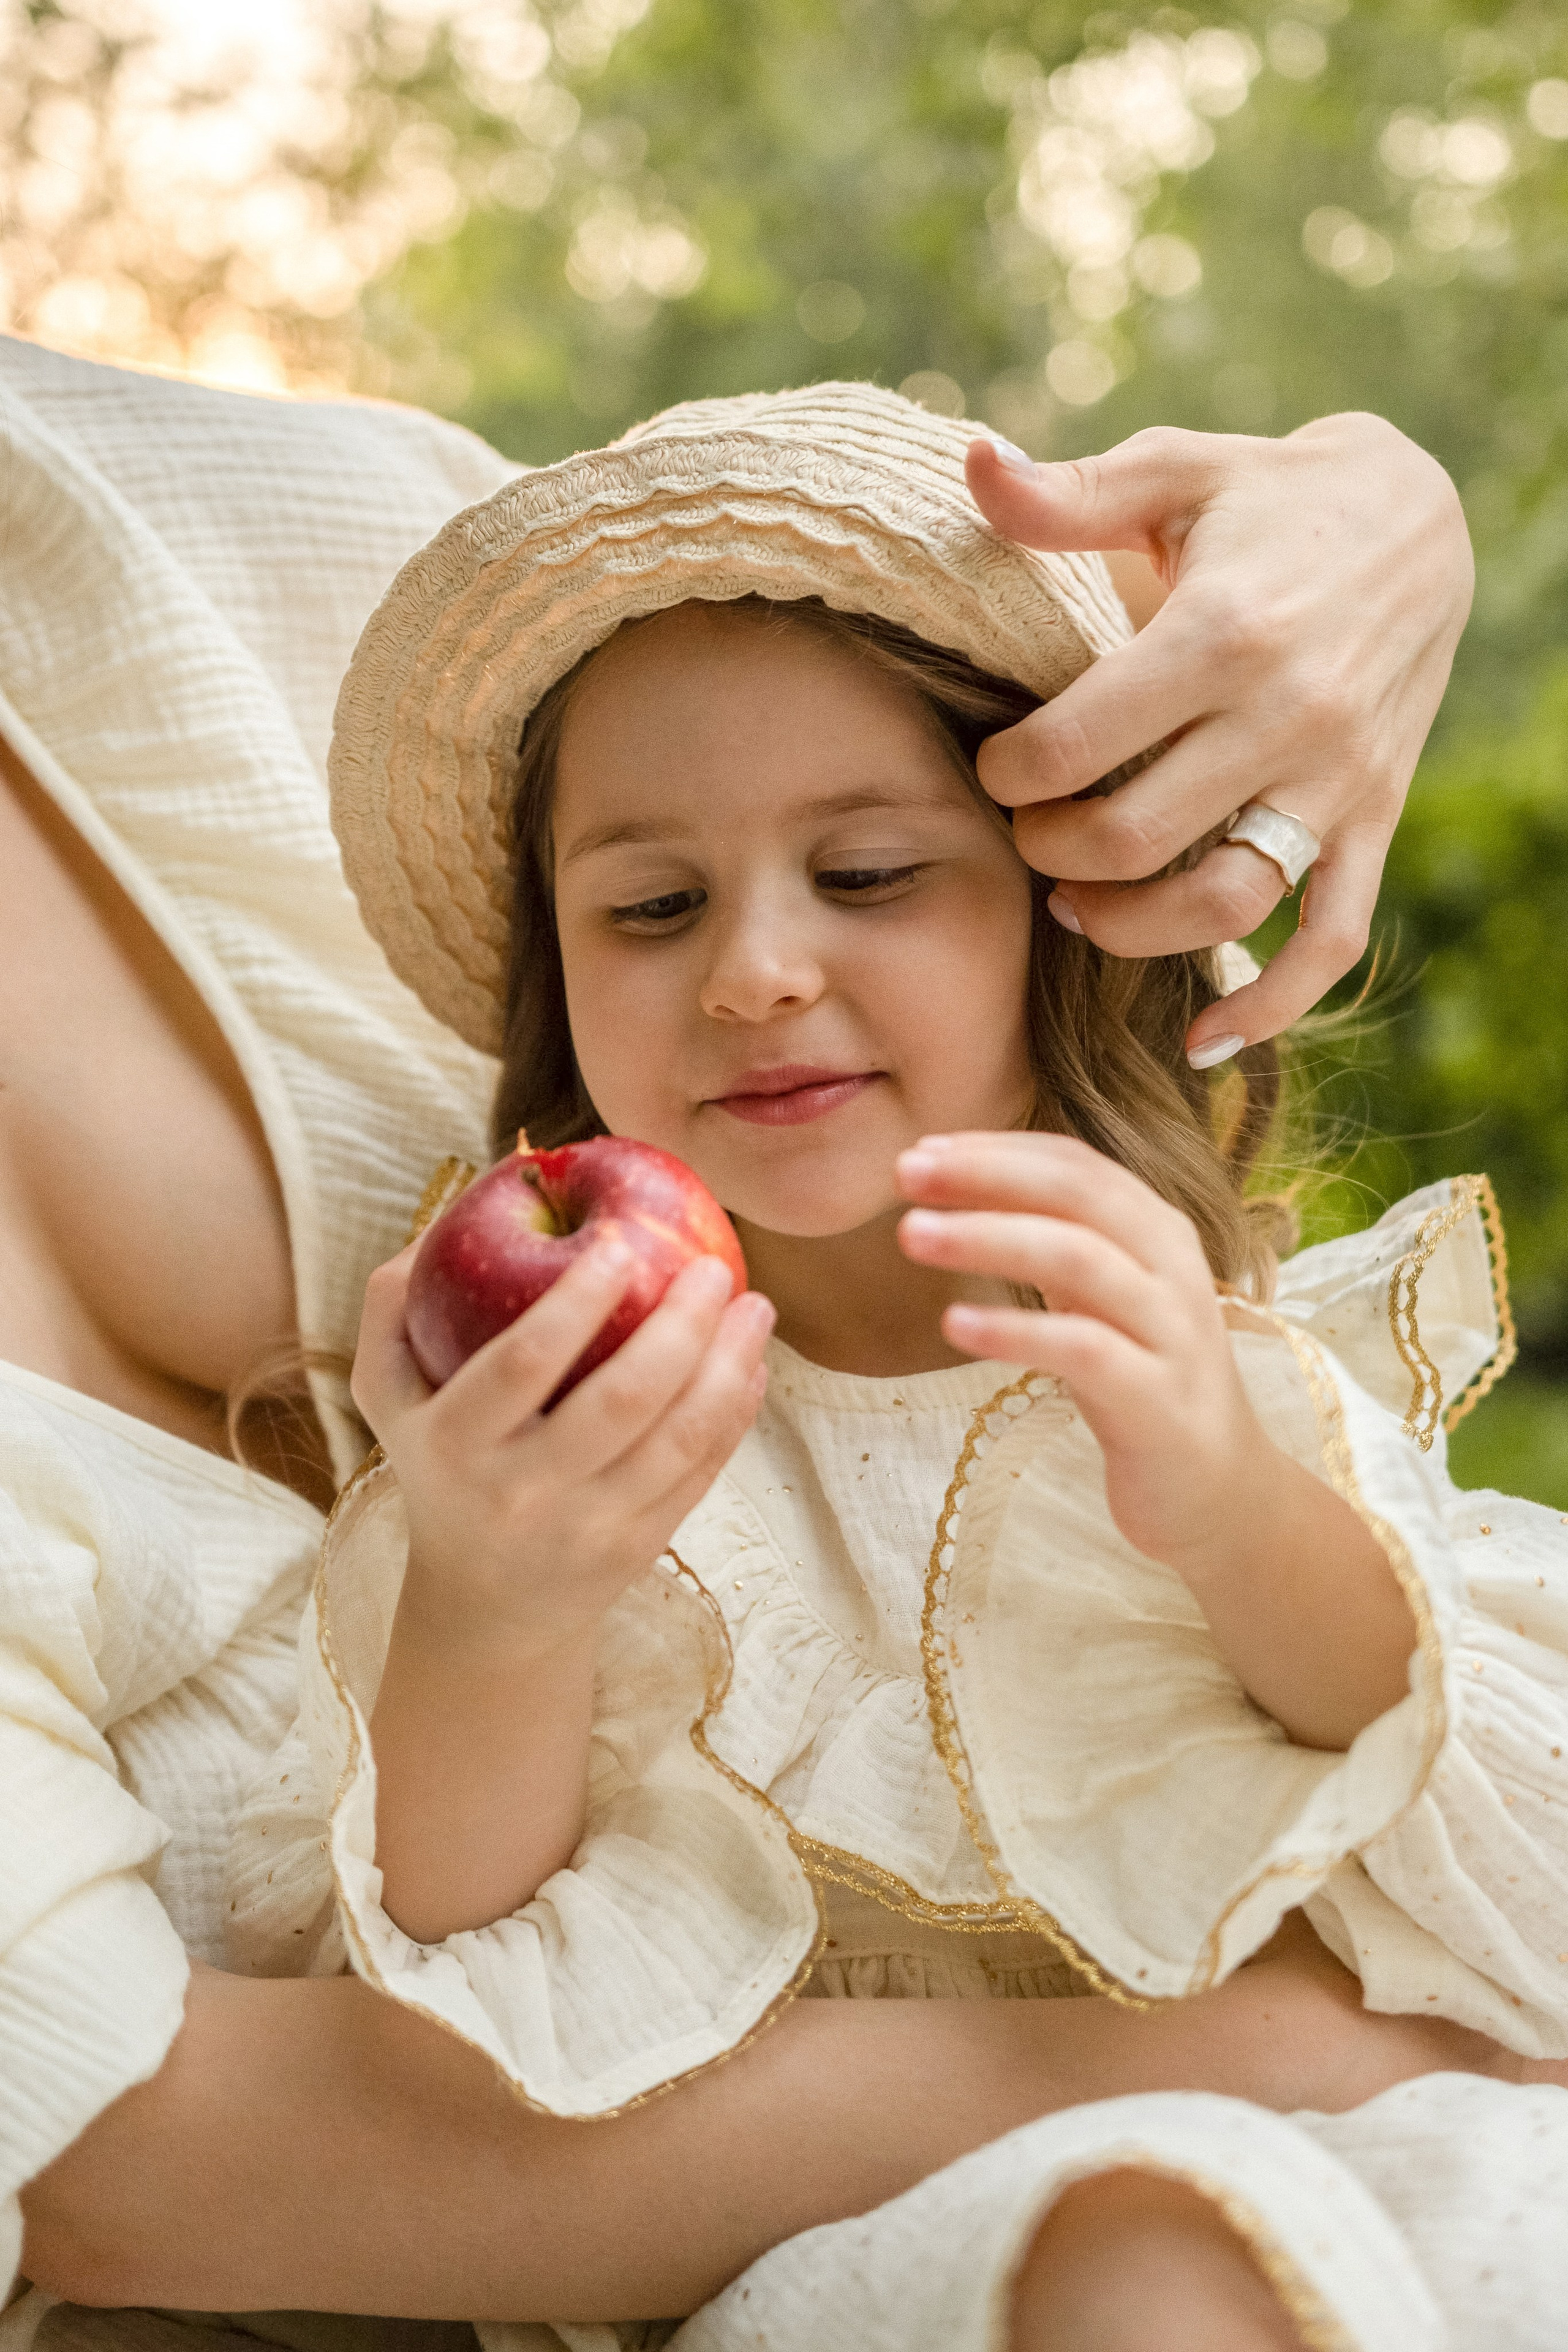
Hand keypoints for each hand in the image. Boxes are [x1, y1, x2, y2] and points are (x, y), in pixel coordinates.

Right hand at [352, 1237, 774, 1656]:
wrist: (481, 1604)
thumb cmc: (438, 1461)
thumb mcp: (387, 1390)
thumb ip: (395, 1298)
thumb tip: (467, 1198)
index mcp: (455, 1442)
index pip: (521, 1362)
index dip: (575, 1300)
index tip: (621, 1241)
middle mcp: (522, 1492)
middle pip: (621, 1400)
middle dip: (679, 1323)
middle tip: (713, 1265)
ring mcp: (587, 1527)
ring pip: (677, 1438)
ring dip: (728, 1364)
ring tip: (753, 1305)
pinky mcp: (640, 1547)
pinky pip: (701, 1472)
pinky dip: (735, 1412)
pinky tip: (752, 1362)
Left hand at [895, 1131, 1264, 1575]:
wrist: (1219, 1488)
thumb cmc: (1141, 1380)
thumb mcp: (1101, 1298)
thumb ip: (1055, 1240)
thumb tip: (958, 1187)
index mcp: (1156, 1230)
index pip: (1074, 1164)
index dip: (996, 1150)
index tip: (920, 1150)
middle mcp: (1170, 1267)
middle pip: (1077, 1194)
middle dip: (988, 1175)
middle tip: (905, 1172)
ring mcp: (1170, 1332)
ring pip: (1079, 1258)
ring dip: (989, 1238)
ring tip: (913, 1234)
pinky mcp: (1157, 1401)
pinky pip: (1083, 1350)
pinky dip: (1015, 1331)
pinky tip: (954, 1324)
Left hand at [966, 414, 1473, 1062]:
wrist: (1418, 524)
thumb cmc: (1267, 498)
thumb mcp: (1174, 472)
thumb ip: (1069, 494)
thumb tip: (972, 459)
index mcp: (1223, 633)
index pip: (1080, 741)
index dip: (1011, 771)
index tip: (992, 767)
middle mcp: (1285, 719)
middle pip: (1135, 836)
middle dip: (1050, 851)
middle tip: (1020, 835)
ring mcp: (1336, 783)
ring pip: (1222, 903)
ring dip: (1130, 927)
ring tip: (1071, 909)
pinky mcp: (1374, 822)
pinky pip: (1329, 941)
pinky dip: (1269, 1004)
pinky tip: (1200, 1039)